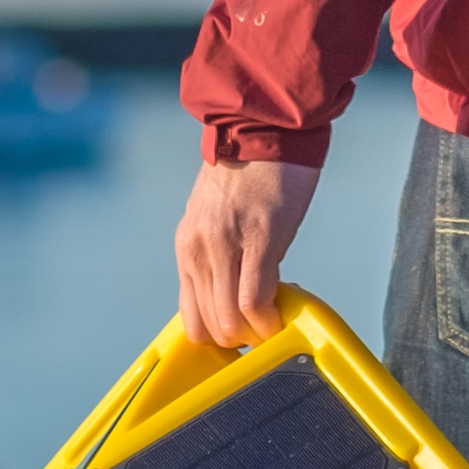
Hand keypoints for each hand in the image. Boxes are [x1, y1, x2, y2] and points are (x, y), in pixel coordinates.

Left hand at [175, 156, 323, 347]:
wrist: (265, 130)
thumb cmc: (250, 175)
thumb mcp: (217, 220)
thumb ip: (218, 256)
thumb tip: (235, 296)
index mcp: (187, 248)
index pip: (191, 320)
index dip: (220, 337)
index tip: (245, 332)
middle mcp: (197, 250)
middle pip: (211, 327)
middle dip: (242, 338)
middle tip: (266, 326)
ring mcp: (225, 246)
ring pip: (231, 320)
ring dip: (257, 331)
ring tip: (276, 317)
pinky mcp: (259, 240)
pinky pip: (255, 300)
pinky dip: (269, 318)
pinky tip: (282, 312)